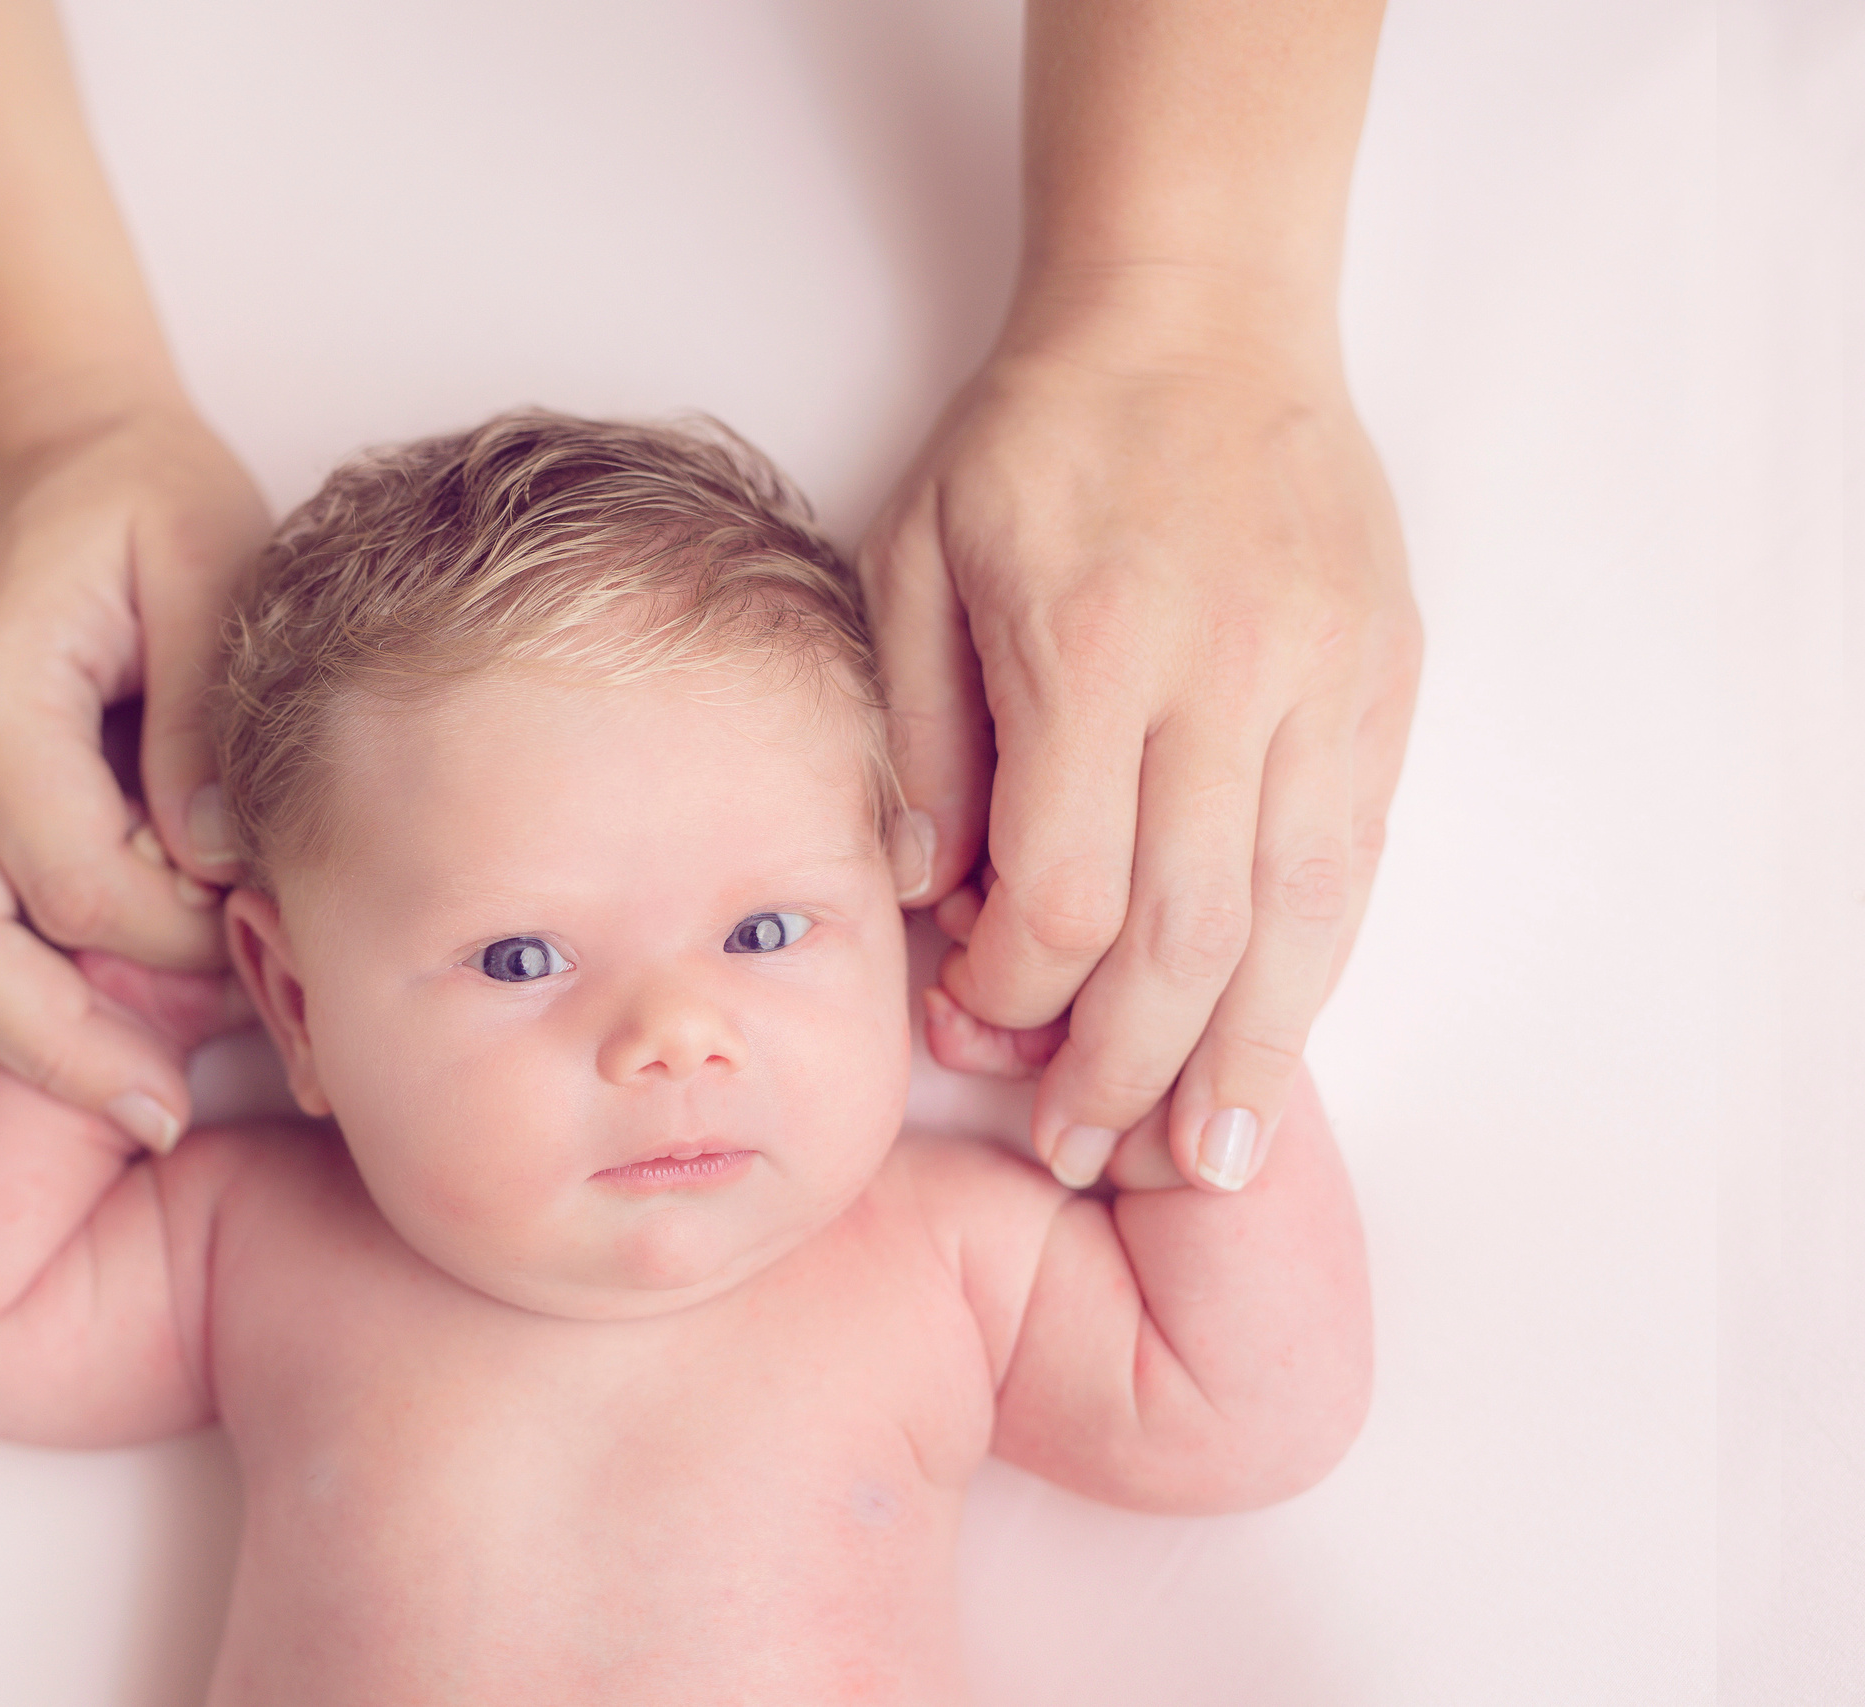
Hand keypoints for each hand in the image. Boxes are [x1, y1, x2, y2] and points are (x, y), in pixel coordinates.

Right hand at [0, 384, 270, 1176]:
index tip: (257, 944)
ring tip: (30, 1151)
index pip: (82, 884)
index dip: (180, 940)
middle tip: (165, 1116)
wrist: (49, 436)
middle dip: (73, 1048)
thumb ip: (214, 712)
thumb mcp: (214, 563)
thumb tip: (217, 860)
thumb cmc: (144, 496)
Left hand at [864, 284, 1418, 1193]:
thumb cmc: (1039, 436)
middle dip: (1127, 1070)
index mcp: (1090, 649)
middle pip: (1186, 938)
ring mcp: (1323, 682)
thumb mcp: (918, 554)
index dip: (1015, 992)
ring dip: (1247, 1059)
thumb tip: (925, 892)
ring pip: (1296, 921)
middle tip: (1087, 1154)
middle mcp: (1224, 678)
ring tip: (1207, 1161)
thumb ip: (917, 732)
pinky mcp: (1381, 681)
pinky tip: (1276, 1040)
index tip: (971, 1025)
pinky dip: (1313, 965)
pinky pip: (1353, 859)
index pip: (1065, 893)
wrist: (1198, 310)